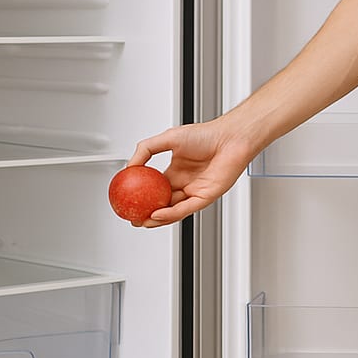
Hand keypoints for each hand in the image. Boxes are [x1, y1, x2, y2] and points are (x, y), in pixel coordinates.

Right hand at [126, 117, 257, 226]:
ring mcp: (195, 191)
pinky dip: (171, 213)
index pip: (155, 188)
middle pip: (163, 204)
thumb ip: (146, 150)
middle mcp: (185, 183)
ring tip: (142, 222)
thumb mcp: (167, 138)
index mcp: (176, 171)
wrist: (229, 138)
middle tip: (133, 218)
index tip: (128, 201)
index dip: (142, 197)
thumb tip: (130, 165)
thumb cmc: (207, 135)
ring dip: (157, 218)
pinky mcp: (205, 197)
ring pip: (173, 210)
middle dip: (147, 214)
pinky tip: (158, 215)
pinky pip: (185, 208)